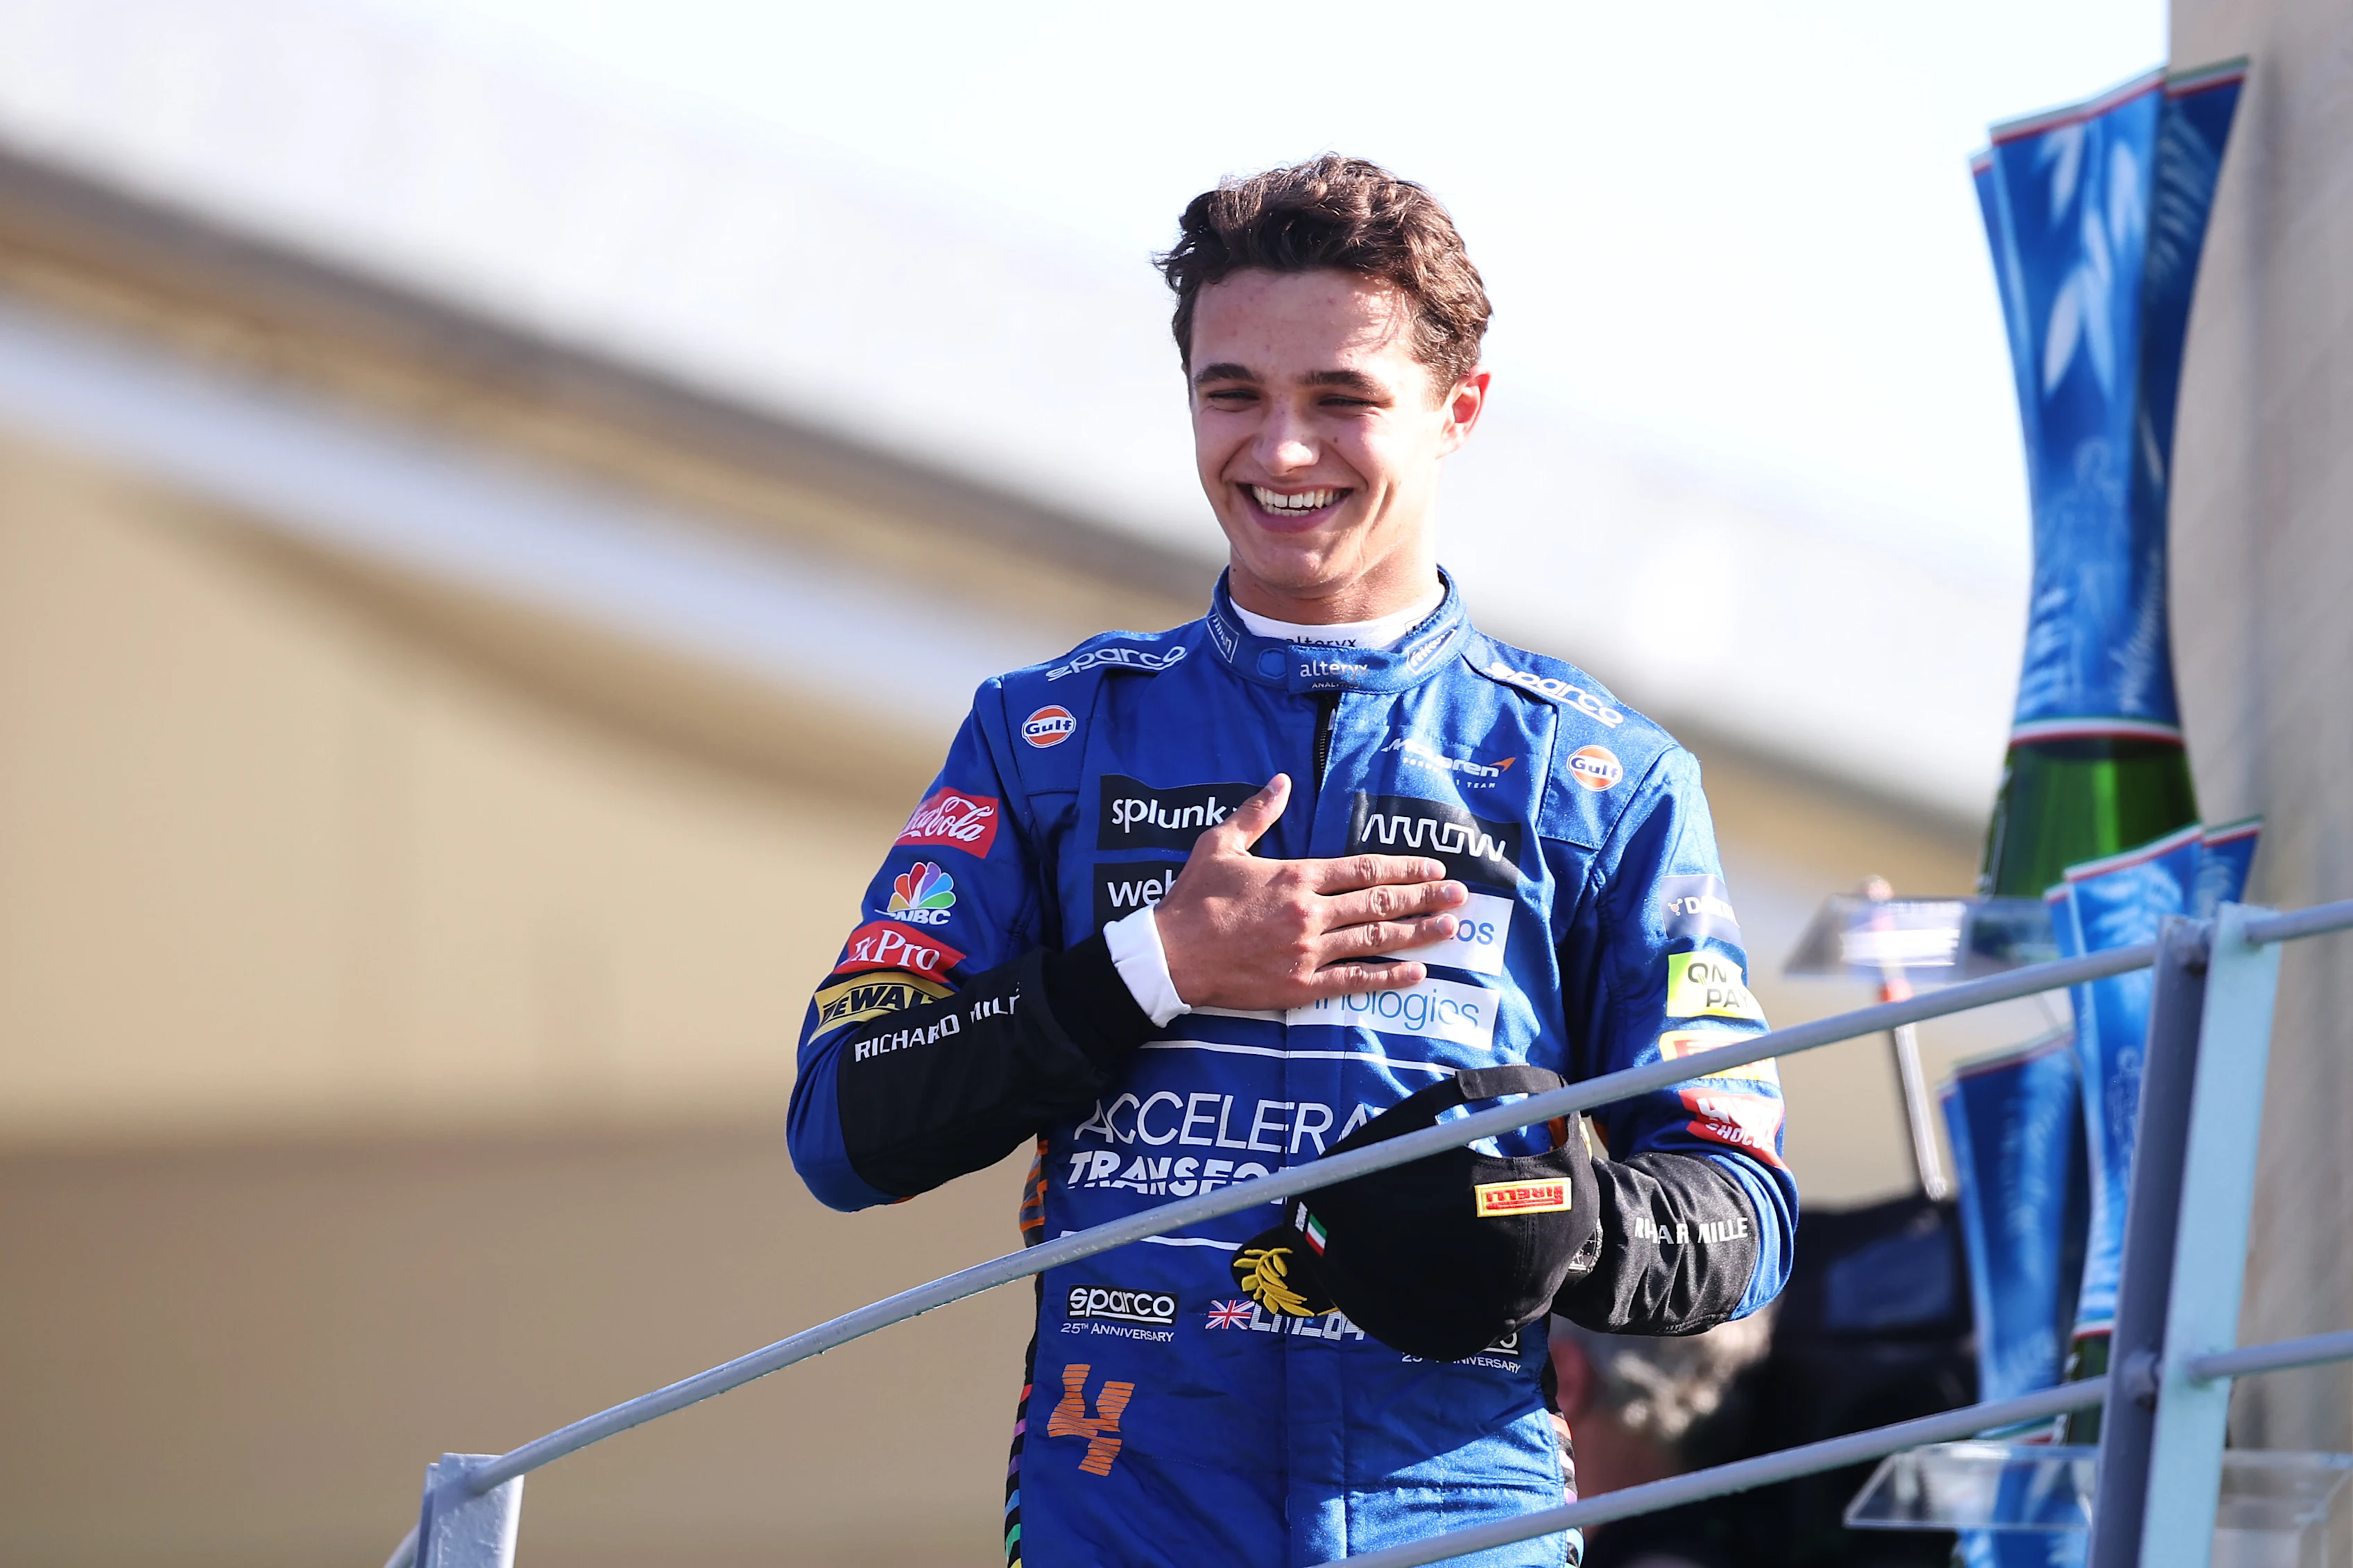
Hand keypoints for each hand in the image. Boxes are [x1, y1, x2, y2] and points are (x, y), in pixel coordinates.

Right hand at [1153, 774, 1465, 1011]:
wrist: (1171, 956)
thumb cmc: (1194, 899)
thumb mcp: (1220, 844)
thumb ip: (1256, 814)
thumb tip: (1280, 782)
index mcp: (1296, 876)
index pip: (1363, 869)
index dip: (1402, 868)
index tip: (1432, 867)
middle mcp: (1310, 913)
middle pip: (1379, 902)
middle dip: (1424, 897)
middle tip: (1459, 895)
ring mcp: (1308, 952)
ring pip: (1374, 938)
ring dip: (1417, 933)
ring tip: (1451, 928)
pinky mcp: (1300, 986)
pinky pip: (1353, 981)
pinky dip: (1387, 976)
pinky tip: (1416, 972)